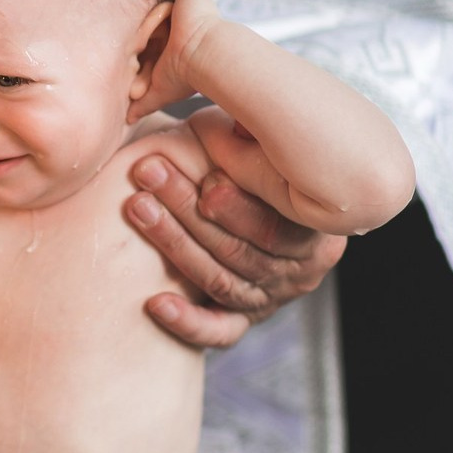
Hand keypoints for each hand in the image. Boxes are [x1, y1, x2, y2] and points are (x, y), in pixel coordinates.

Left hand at [124, 153, 346, 347]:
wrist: (262, 198)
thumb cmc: (259, 159)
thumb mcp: (266, 143)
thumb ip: (254, 137)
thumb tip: (239, 121)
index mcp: (316, 230)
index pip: (276, 225)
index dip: (239, 204)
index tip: (205, 175)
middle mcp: (299, 271)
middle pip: (239, 248)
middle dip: (187, 207)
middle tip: (148, 172)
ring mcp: (270, 299)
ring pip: (219, 279)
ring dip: (173, 243)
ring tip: (137, 206)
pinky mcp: (241, 320)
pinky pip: (217, 331)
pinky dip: (187, 321)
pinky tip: (154, 304)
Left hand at [127, 0, 218, 121]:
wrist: (205, 57)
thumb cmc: (185, 75)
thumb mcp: (157, 91)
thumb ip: (143, 103)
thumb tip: (126, 122)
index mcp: (174, 38)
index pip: (157, 28)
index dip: (148, 32)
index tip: (139, 35)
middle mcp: (183, 18)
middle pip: (165, 6)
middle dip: (159, 6)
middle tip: (137, 0)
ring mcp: (190, 1)